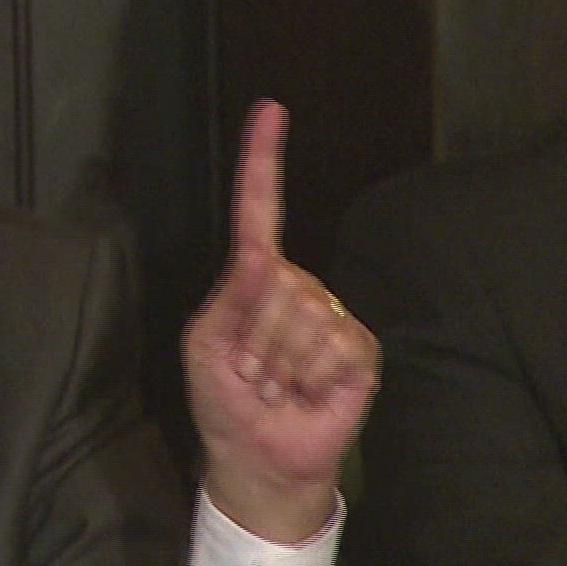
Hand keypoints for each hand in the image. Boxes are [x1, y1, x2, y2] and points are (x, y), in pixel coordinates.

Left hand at [183, 101, 377, 542]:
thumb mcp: (207, 346)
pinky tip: (308, 394)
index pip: (260, 209)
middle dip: (255, 338)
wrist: (260, 456)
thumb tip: (267, 257)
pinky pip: (335, 345)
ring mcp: (331, 315)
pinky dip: (312, 378)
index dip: (263, 160)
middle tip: (253, 374)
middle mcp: (296, 286)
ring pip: (304, 316)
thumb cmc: (226, 400)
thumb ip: (233, 297)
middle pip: (276, 281)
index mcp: (252, 278)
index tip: (270, 109)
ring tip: (277, 386)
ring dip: (280, 364)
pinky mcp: (359, 349)